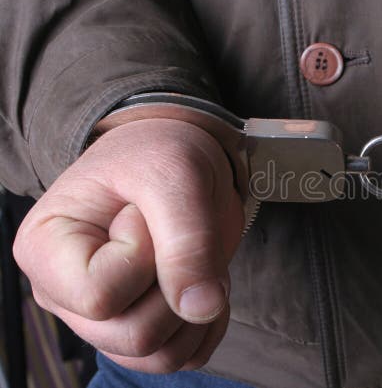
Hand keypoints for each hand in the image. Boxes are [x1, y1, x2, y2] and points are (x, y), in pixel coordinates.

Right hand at [13, 119, 243, 372]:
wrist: (177, 156)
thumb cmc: (158, 153)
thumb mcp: (175, 176)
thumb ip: (187, 241)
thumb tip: (201, 309)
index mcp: (45, 250)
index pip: (100, 296)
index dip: (142, 258)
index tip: (142, 213)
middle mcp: (64, 294)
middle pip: (131, 336)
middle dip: (175, 286)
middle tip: (173, 236)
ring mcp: (101, 319)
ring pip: (158, 356)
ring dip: (196, 311)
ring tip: (192, 257)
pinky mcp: (140, 326)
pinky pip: (184, 355)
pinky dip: (209, 324)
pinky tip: (205, 281)